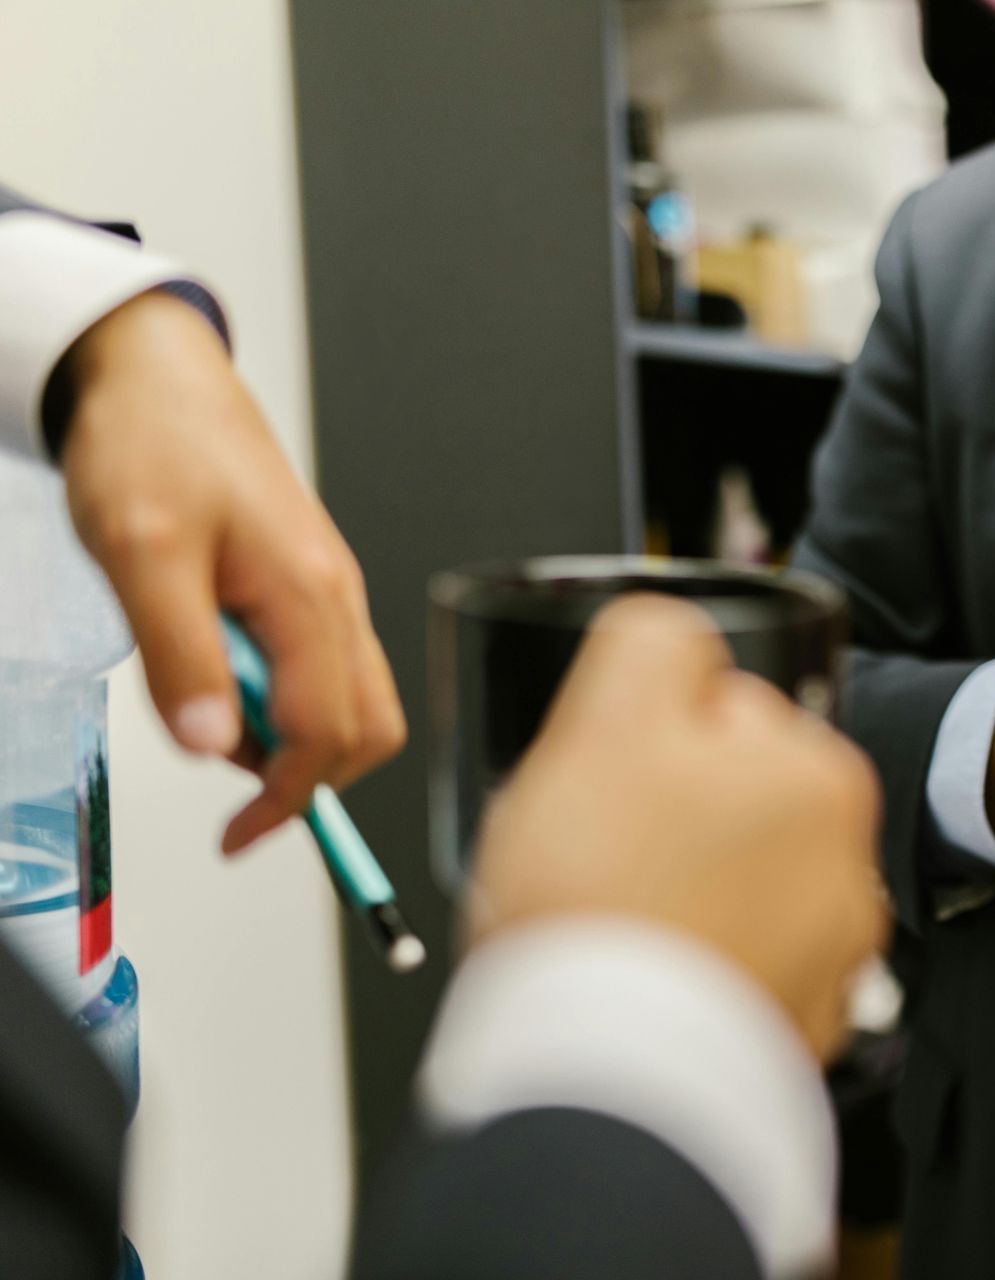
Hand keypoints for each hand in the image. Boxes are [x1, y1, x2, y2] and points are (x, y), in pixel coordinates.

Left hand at [58, 290, 404, 851]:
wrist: (157, 376)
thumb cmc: (152, 444)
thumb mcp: (141, 552)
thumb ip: (179, 653)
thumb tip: (209, 745)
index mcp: (309, 595)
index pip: (327, 731)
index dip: (287, 797)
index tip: (239, 835)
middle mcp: (336, 598)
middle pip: (364, 728)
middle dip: (303, 774)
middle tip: (224, 781)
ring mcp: (328, 593)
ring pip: (347, 700)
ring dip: (283, 733)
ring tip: (203, 701)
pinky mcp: (307, 587)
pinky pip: (320, 666)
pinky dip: (276, 697)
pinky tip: (215, 669)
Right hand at [465, 595, 886, 1061]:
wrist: (608, 1081)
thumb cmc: (605, 903)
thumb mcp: (611, 721)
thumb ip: (656, 646)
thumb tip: (682, 637)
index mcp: (823, 780)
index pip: (721, 717)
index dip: (646, 744)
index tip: (610, 789)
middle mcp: (850, 869)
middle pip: (730, 808)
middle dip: (670, 824)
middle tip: (605, 863)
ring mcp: (829, 961)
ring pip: (729, 893)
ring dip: (682, 901)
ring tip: (621, 932)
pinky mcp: (796, 1035)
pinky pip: (730, 975)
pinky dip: (693, 975)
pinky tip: (646, 984)